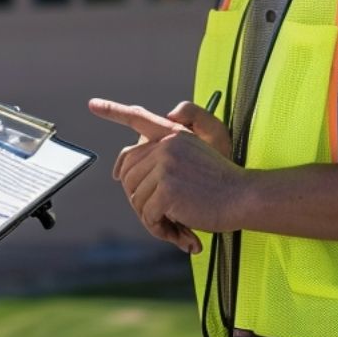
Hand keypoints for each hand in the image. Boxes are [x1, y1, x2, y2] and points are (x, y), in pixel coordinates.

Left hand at [89, 99, 244, 243]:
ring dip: (153, 218)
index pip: (138, 119)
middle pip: (129, 176)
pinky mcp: (166, 188)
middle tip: (164, 217)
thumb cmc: (223, 182)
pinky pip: (147, 215)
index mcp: (173, 134)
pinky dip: (161, 229)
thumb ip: (167, 151)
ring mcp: (165, 165)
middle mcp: (166, 145)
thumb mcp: (198, 154)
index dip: (113, 111)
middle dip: (142, 200)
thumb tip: (127, 166)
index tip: (92, 104)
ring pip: (136, 199)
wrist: (245, 197)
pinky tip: (181, 232)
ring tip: (176, 225)